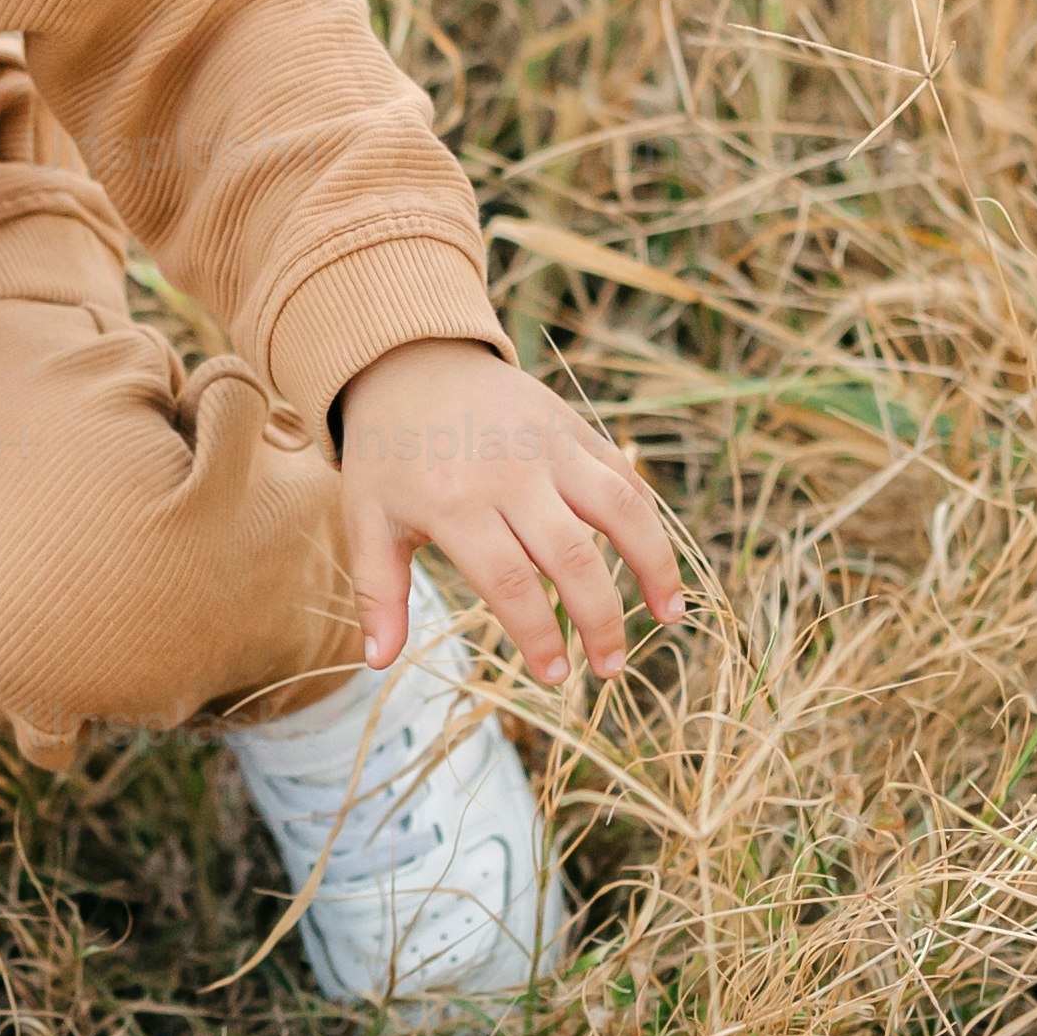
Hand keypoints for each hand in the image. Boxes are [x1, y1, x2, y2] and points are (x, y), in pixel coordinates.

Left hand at [328, 339, 685, 684]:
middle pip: (573, 558)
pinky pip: (623, 475)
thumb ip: (380, 591)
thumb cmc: (388, 452)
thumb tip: (378, 661)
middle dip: (600, 620)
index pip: (511, 583)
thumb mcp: (366, 518)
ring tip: (670, 616)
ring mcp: (549, 446)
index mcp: (455, 504)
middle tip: (611, 669)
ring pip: (619, 510)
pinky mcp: (573, 427)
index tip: (556, 676)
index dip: (539, 636)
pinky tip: (659, 562)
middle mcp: (510, 475)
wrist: (410, 359)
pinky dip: (648, 519)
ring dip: (652, 566)